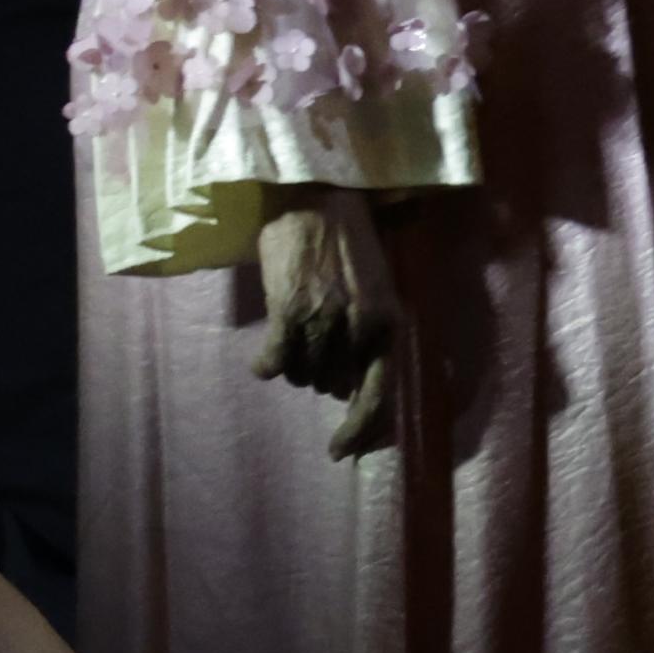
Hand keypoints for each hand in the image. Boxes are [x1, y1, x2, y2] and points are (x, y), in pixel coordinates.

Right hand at [253, 186, 404, 457]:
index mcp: (389, 323)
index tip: (341, 452)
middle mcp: (360, 327)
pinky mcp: (289, 311)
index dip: (359, 428)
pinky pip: (274, 360)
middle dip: (320, 372)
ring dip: (293, 364)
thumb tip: (347, 387)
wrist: (317, 200)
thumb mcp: (377, 289)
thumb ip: (368, 336)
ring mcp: (324, 320)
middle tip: (312, 339)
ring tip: (292, 330)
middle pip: (330, 384)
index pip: (379, 393)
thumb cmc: (348, 245)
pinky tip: (264, 358)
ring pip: (301, 374)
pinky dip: (267, 364)